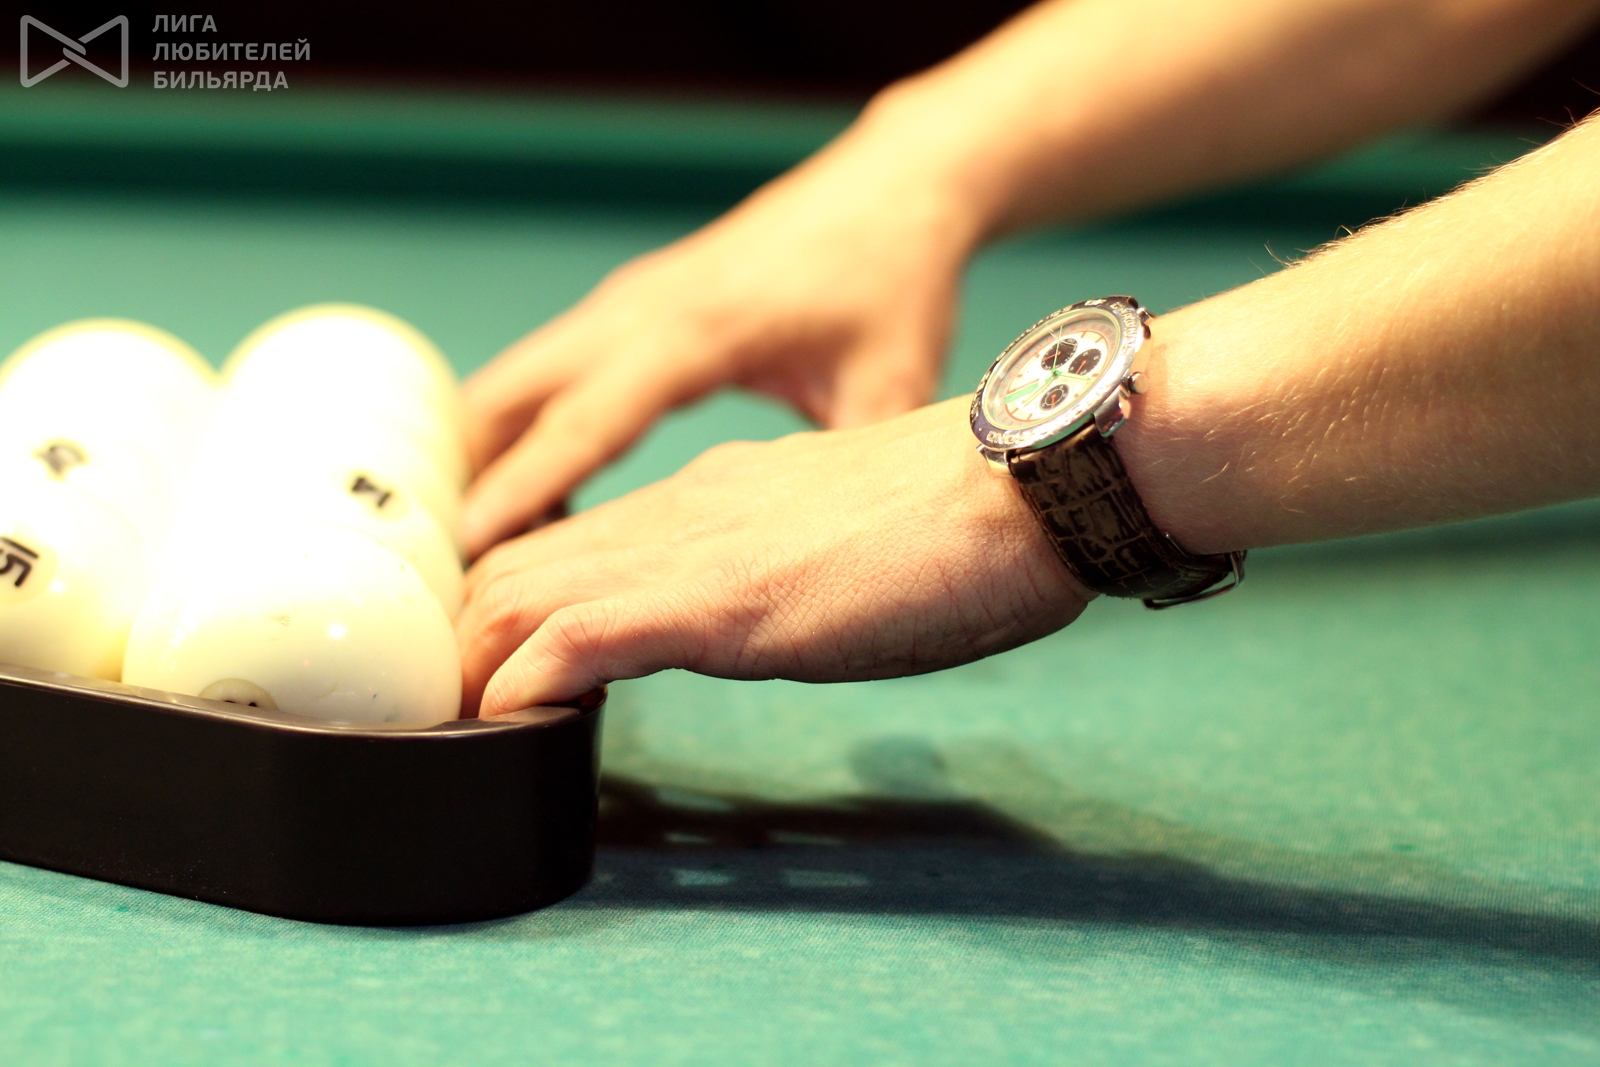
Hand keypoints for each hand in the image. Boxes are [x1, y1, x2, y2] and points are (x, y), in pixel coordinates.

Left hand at [456, 397, 1089, 715]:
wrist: (1018, 482)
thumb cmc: (958, 522)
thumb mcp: (837, 545)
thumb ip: (778, 571)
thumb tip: (756, 613)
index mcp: (705, 500)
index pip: (563, 547)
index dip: (502, 608)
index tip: (477, 668)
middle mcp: (675, 515)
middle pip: (515, 566)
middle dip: (459, 640)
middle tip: (431, 707)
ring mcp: (688, 551)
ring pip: (522, 591)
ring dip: (471, 664)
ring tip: (440, 725)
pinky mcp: (715, 599)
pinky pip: (581, 636)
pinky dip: (526, 683)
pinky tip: (501, 724)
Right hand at [458, 125, 984, 557]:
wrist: (887, 187)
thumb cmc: (890, 277)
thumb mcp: (891, 382)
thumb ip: (849, 470)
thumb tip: (831, 565)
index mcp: (695, 333)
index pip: (586, 417)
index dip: (528, 484)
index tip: (470, 542)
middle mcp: (640, 312)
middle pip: (510, 395)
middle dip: (467, 478)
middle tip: (447, 568)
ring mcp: (627, 304)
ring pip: (513, 382)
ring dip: (483, 455)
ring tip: (481, 550)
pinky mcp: (631, 306)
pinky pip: (544, 374)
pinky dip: (516, 430)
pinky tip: (538, 494)